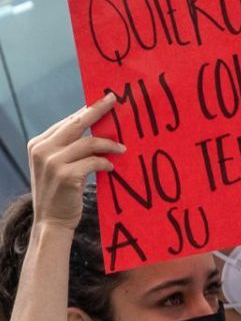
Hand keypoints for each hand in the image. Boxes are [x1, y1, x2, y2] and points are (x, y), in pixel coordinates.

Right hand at [27, 95, 123, 232]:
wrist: (51, 221)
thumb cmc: (61, 191)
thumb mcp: (58, 164)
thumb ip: (70, 147)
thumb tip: (100, 127)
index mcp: (39, 144)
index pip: (67, 121)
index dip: (88, 109)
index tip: (106, 99)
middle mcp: (42, 150)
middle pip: (77, 123)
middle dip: (98, 110)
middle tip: (116, 101)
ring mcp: (52, 162)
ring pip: (89, 142)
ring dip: (109, 144)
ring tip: (122, 149)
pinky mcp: (66, 175)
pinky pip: (94, 161)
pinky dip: (106, 162)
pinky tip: (111, 166)